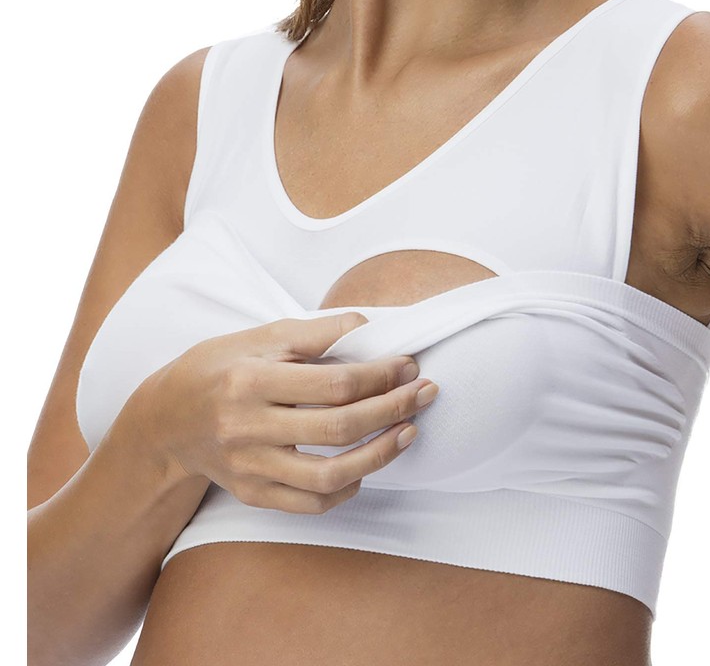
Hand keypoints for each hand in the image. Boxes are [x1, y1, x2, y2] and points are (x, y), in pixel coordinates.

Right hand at [133, 312, 438, 513]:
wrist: (166, 418)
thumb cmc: (218, 367)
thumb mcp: (260, 337)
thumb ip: (316, 333)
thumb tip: (369, 325)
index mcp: (250, 381)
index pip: (334, 383)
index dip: (381, 375)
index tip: (409, 365)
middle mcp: (247, 428)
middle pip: (339, 428)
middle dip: (393, 409)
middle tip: (425, 393)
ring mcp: (249, 467)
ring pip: (329, 475)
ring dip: (380, 455)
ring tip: (409, 432)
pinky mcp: (252, 493)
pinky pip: (309, 503)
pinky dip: (345, 489)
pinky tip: (367, 468)